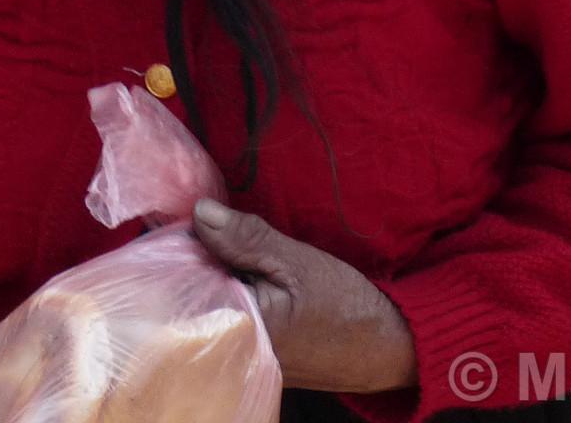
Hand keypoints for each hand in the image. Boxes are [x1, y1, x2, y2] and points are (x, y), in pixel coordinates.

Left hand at [192, 199, 418, 394]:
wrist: (386, 347)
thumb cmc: (346, 306)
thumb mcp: (297, 262)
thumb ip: (246, 239)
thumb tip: (200, 212)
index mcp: (236, 329)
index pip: (184, 285)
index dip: (184, 247)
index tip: (191, 219)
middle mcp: (230, 351)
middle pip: (190, 297)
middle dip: (196, 262)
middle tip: (211, 229)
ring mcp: (239, 358)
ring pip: (207, 307)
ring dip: (212, 277)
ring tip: (229, 252)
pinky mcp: (251, 356)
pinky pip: (225, 318)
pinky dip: (228, 293)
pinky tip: (242, 275)